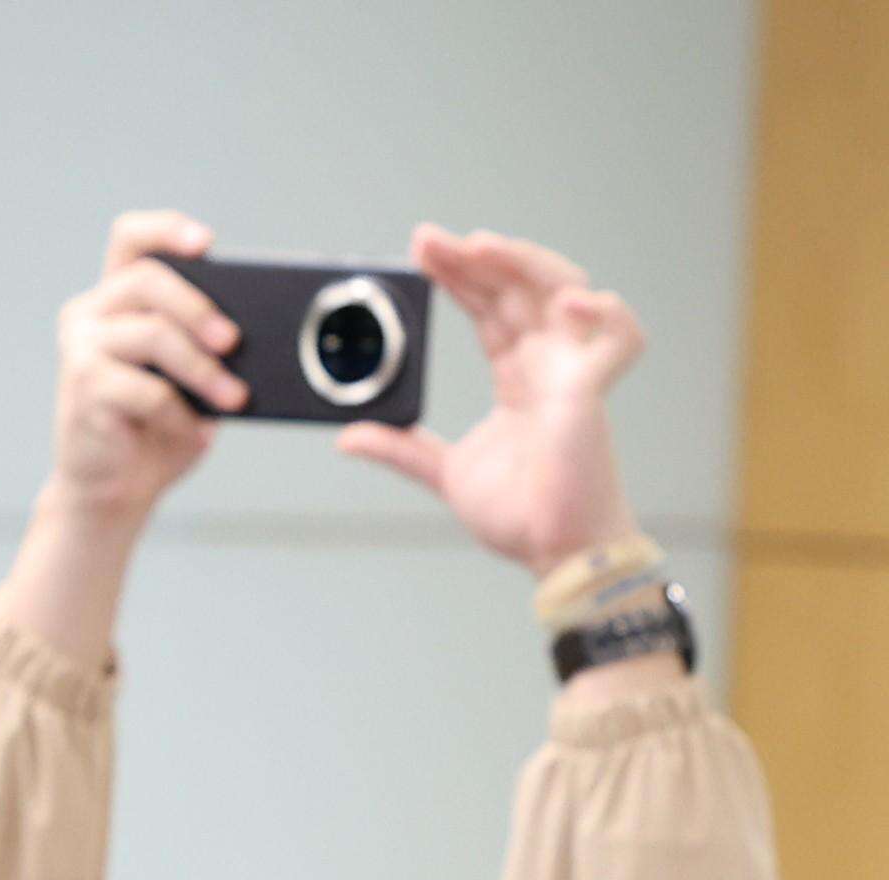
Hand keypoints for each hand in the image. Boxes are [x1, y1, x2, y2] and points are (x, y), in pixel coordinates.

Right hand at [40, 210, 238, 523]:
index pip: (131, 238)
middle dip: (199, 306)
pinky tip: (196, 434)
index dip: (167, 229)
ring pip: (152, 334)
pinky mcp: (83, 391)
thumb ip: (205, 342)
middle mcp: (89, 315)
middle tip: (234, 341)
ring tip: (234, 398)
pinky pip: (148, 391)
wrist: (114, 489)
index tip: (207, 243)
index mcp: (116, 299)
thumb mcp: (189, 374)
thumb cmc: (155, 426)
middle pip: (147, 278)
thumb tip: (249, 331)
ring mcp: (80, 351)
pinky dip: (181, 415)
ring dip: (203, 368)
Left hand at [336, 225, 643, 573]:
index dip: (459, 277)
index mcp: (517, 377)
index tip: (421, 253)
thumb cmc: (519, 513)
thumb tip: (348, 437)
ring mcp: (573, 373)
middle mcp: (548, 365)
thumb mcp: (444, 472)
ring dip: (524, 263)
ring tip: (479, 247)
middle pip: (518, 289)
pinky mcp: (592, 393)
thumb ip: (402, 450)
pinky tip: (568, 303)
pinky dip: (605, 313)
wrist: (552, 551)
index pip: (488, 310)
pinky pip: (620, 338)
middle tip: (429, 239)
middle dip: (476, 259)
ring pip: (564, 291)